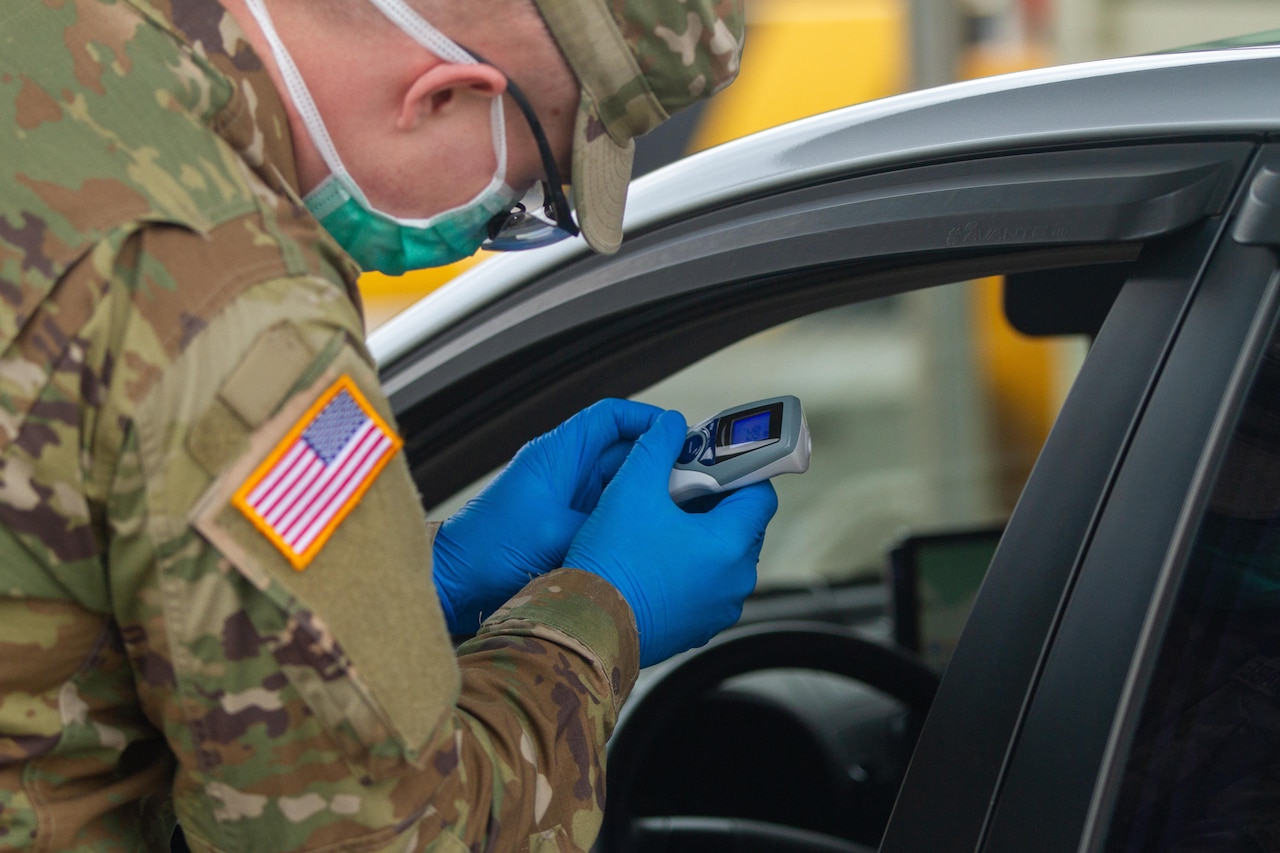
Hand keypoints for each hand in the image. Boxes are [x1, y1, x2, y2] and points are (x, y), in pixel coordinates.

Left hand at [432, 399, 663, 632]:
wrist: (454, 584)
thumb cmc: (485, 550)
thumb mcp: (552, 533)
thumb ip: (600, 524)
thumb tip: (641, 523)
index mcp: (557, 456)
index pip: (610, 418)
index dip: (646, 420)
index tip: (678, 434)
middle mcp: (565, 474)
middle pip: (624, 454)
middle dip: (659, 464)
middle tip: (695, 480)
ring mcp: (568, 502)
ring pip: (622, 487)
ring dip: (649, 497)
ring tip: (681, 511)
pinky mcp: (570, 530)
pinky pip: (611, 517)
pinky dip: (633, 522)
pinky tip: (653, 537)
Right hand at [564, 411, 778, 666]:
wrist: (585, 627)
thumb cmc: (610, 563)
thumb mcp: (631, 488)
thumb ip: (657, 447)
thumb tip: (671, 426)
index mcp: (730, 545)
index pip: (761, 494)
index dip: (739, 471)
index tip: (713, 462)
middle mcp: (734, 582)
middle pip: (742, 525)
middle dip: (715, 501)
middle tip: (679, 488)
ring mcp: (717, 609)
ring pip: (722, 557)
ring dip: (701, 535)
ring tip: (661, 522)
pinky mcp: (696, 627)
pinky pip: (704, 586)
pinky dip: (688, 567)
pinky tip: (653, 556)